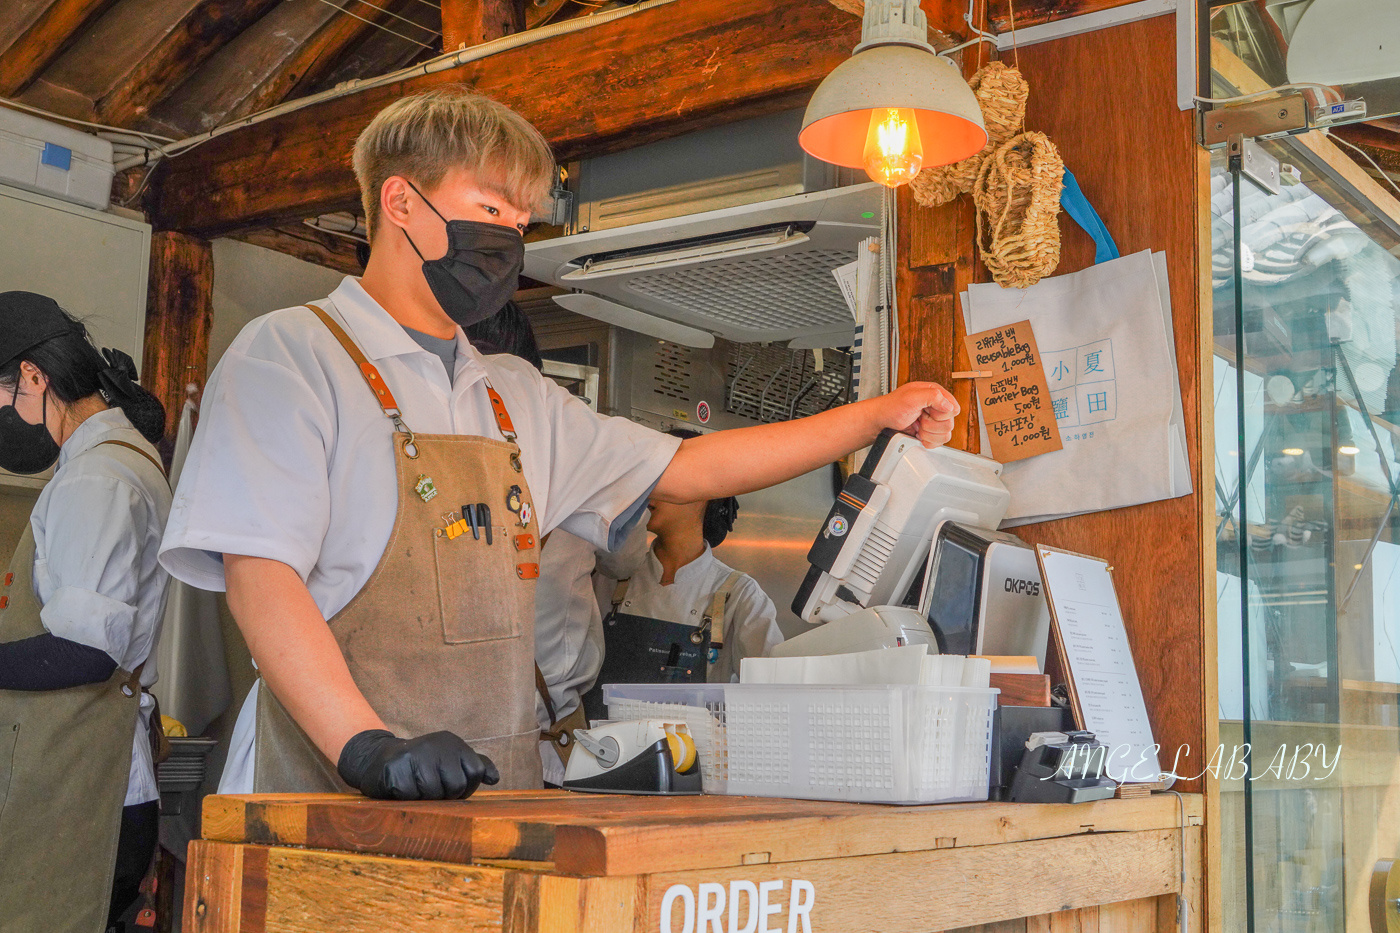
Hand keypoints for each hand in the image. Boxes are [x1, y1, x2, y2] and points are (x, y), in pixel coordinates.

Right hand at [337, 729, 499, 799]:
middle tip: (429, 788)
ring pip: (434, 795)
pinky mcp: (395, 770)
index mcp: (452, 742)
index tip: (451, 787)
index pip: (475, 773)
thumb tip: (495, 778)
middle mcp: (436, 745)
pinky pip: (411, 798)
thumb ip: (474, 765)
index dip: (465, 788)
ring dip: (424, 799)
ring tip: (414, 786)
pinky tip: (400, 788)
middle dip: (444, 796)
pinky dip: (407, 799)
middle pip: (456, 787)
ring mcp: (414, 755)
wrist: (377, 760)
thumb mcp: (448, 759)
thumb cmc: (419, 764)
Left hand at [868, 382, 959, 447]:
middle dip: (930, 424)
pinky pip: (939, 442)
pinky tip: (918, 433)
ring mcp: (935, 420)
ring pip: (945, 435)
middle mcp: (937, 406)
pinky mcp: (931, 432)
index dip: (940, 414)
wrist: (882, 420)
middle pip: (949, 424)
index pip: (953, 409)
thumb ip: (932, 396)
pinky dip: (927, 441)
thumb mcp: (911, 397)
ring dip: (928, 433)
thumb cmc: (892, 406)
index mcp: (936, 394)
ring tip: (917, 425)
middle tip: (918, 418)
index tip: (925, 411)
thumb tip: (948, 405)